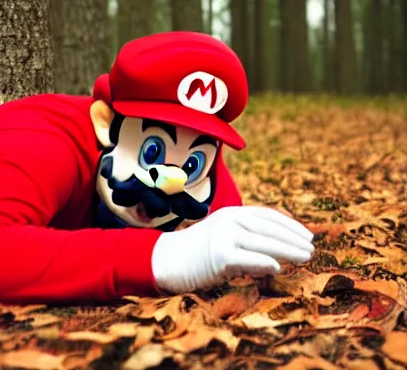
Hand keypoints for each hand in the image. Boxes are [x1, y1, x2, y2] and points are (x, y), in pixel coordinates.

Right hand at [150, 206, 313, 294]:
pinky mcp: (220, 255)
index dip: (290, 225)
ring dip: (288, 250)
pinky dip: (265, 262)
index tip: (307, 235)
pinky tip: (278, 267)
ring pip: (264, 243)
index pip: (268, 216)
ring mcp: (224, 236)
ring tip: (305, 258)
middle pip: (269, 229)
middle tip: (312, 248)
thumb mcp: (224, 237)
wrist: (167, 260)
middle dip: (293, 238)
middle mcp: (229, 220)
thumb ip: (247, 239)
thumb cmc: (197, 252)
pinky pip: (248, 259)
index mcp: (231, 213)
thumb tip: (278, 254)